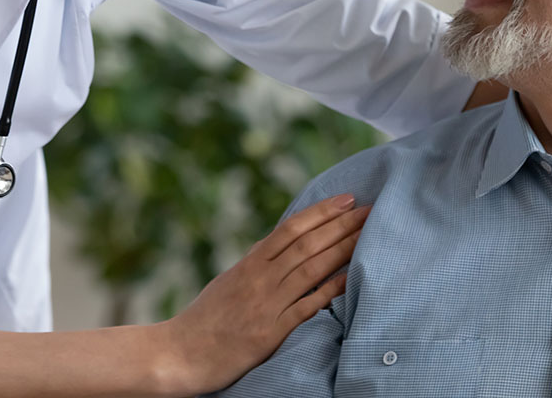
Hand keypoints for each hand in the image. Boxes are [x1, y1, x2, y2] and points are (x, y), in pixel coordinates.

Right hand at [161, 194, 369, 394]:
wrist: (179, 354)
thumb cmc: (205, 319)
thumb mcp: (229, 281)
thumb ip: (255, 263)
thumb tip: (277, 245)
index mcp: (250, 263)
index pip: (291, 228)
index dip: (322, 211)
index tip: (348, 199)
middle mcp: (260, 278)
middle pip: (307, 243)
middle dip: (342, 225)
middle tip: (371, 210)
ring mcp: (266, 304)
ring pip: (311, 268)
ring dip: (343, 249)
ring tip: (369, 235)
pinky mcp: (270, 332)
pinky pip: (306, 307)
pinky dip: (330, 291)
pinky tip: (351, 278)